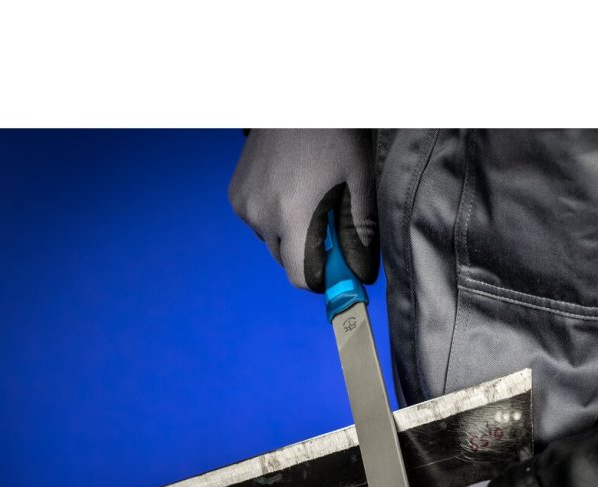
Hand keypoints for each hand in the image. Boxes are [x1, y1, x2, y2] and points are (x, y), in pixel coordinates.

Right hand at [227, 129, 378, 291]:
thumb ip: (360, 234)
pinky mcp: (236, 195)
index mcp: (294, 216)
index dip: (323, 278)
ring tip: (309, 195)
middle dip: (310, 252)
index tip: (338, 266)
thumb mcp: (359, 182)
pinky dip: (276, 216)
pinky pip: (260, 223)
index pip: (301, 278)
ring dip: (292, 233)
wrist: (298, 97)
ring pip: (274, 242)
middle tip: (329, 220)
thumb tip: (361, 276)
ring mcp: (245, 205)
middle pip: (288, 261)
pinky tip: (289, 187)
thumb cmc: (336, 134)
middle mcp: (262, 215)